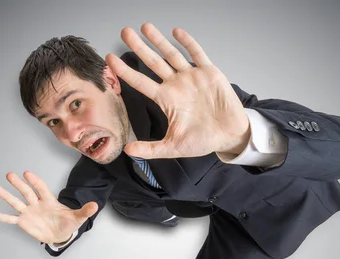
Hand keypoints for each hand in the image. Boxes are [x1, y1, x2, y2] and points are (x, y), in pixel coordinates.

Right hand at [0, 171, 97, 243]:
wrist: (60, 234)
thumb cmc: (68, 223)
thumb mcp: (78, 218)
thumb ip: (84, 211)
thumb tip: (95, 206)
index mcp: (49, 200)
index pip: (41, 188)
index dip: (35, 181)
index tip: (27, 173)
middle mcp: (36, 204)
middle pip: (27, 192)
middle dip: (19, 185)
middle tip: (10, 175)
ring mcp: (28, 212)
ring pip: (16, 202)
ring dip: (7, 196)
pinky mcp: (23, 222)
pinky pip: (10, 218)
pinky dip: (0, 216)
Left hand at [106, 22, 250, 159]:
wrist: (229, 136)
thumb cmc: (203, 140)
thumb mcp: (173, 147)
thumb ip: (151, 149)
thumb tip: (128, 151)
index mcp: (166, 100)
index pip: (141, 82)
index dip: (125, 71)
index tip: (110, 59)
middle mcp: (176, 85)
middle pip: (153, 62)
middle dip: (139, 47)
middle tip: (125, 32)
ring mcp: (192, 77)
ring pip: (171, 54)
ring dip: (159, 40)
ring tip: (145, 27)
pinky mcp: (209, 73)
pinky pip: (197, 54)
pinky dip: (187, 42)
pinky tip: (176, 32)